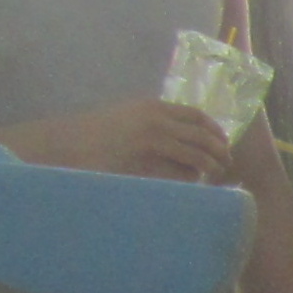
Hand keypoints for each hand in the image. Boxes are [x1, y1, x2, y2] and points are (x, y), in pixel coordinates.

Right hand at [28, 100, 232, 184]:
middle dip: (219, 152)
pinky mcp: (146, 164)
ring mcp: (152, 142)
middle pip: (203, 137)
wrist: (67, 144)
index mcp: (153, 107)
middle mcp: (157, 121)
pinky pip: (179, 174)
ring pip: (197, 156)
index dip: (215, 131)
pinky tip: (191, 185)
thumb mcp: (130, 117)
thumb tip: (185, 137)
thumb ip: (156, 122)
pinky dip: (190, 180)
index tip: (224, 143)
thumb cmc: (97, 134)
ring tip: (214, 177)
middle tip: (225, 165)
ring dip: (210, 168)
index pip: (197, 116)